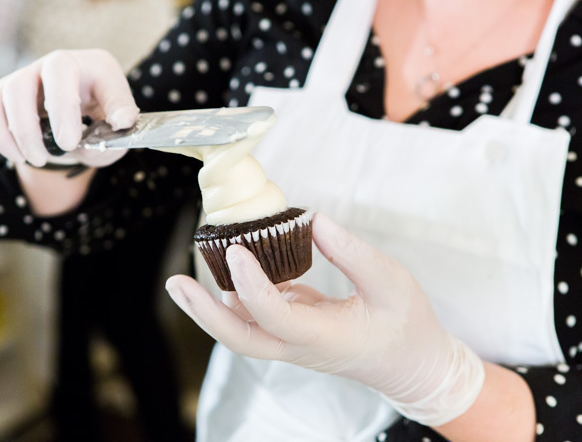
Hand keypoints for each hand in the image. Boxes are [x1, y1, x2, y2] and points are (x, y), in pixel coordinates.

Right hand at [0, 49, 137, 167]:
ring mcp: (28, 74)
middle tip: (67, 146)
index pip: (104, 72)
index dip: (109, 99)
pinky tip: (18, 155)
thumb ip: (118, 136)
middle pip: (55, 68)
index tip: (118, 125)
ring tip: (39, 158)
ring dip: (25, 130)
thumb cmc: (98, 126)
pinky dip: (0, 135)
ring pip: (15, 89)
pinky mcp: (2, 92)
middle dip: (60, 109)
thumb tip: (110, 130)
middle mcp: (61, 63)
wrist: (71, 130)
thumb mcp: (117, 133)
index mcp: (98, 69)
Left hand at [166, 212, 484, 425]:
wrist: (411, 364)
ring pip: (241, 332)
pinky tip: (230, 272)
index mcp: (323, 336)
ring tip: (184, 279)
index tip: (238, 249)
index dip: (251, 284)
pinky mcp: (293, 333)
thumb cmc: (405, 325)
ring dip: (210, 307)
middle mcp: (298, 345)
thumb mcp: (390, 282)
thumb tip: (313, 221)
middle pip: (239, 338)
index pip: (274, 315)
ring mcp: (292, 343)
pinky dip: (236, 298)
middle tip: (174, 283)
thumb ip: (351, 252)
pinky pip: (255, 319)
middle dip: (203, 313)